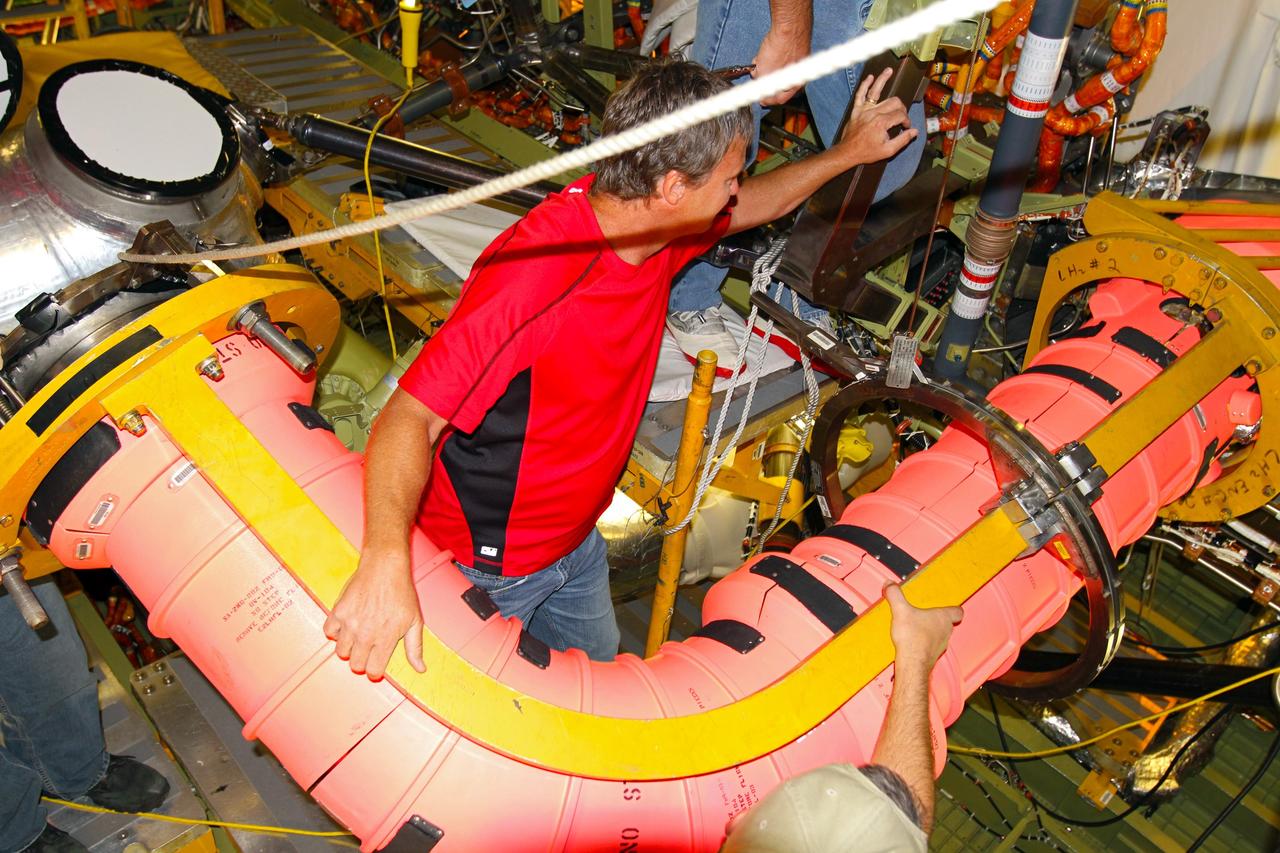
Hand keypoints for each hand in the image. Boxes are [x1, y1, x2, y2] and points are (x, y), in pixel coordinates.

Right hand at [324, 547, 425, 679]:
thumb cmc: (402, 592)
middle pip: (355, 665)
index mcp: (386, 639)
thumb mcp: (415, 621)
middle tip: (367, 648)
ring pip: (341, 652)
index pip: (373, 671)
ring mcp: (350, 623)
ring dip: (349, 648)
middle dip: (362, 661)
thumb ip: (415, 647)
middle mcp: (366, 634)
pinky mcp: (338, 611)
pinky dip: (336, 632)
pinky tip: (347, 625)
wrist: (385, 567)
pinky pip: (329, 632)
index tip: (376, 664)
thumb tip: (420, 669)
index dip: (375, 671)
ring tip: (358, 636)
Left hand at [753, 24, 810, 105]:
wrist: (790, 27)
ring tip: (758, 64)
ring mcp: (800, 63)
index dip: (767, 100)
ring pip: (782, 71)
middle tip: (757, 79)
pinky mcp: (798, 50)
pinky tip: (765, 53)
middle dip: (767, 82)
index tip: (760, 99)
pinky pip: (784, 59)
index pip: (779, 99)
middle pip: (781, 85)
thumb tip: (758, 80)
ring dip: (768, 69)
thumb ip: (761, 81)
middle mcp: (800, 76)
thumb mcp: (764, 71)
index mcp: (794, 85)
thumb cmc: (781, 50)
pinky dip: (774, 59)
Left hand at [837, 67, 917, 164]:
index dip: (906, 120)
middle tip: (902, 115)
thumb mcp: (888, 151)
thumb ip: (903, 140)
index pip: (900, 115)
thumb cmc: (867, 153)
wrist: (847, 153)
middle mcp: (874, 113)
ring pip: (876, 91)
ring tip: (889, 70)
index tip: (906, 127)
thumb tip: (914, 131)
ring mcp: (864, 110)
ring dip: (883, 79)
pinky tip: (870, 77)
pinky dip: (864, 85)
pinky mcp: (856, 110)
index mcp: (882, 123)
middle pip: (893, 102)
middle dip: (901, 108)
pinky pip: (860, 94)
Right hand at [883, 583, 962, 671]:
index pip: (957, 611)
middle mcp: (946, 632)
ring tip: (916, 628)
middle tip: (924, 615)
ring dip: (930, 632)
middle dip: (936, 619)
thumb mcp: (900, 610)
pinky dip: (924, 644)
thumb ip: (895, 595)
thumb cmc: (913, 638)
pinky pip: (931, 647)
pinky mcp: (933, 656)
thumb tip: (890, 584)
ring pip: (940, 636)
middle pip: (947, 623)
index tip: (946, 606)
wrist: (912, 662)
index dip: (952, 608)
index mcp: (943, 617)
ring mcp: (941, 645)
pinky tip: (912, 642)